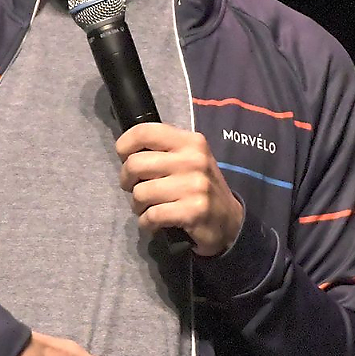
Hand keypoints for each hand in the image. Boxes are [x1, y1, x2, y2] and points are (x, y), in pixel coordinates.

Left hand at [115, 121, 244, 257]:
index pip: (144, 132)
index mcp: (190, 142)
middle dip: (127, 181)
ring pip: (140, 193)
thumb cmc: (200, 187)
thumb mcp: (189, 159)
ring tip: (149, 207)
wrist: (230, 221)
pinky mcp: (193, 211)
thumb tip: (126, 153)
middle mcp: (193, 160)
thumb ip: (162, 151)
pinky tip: (154, 223)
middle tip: (136, 189)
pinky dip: (146, 223)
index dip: (124, 146)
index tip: (125, 158)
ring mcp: (195, 186)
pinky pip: (151, 215)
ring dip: (137, 205)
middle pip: (134, 165)